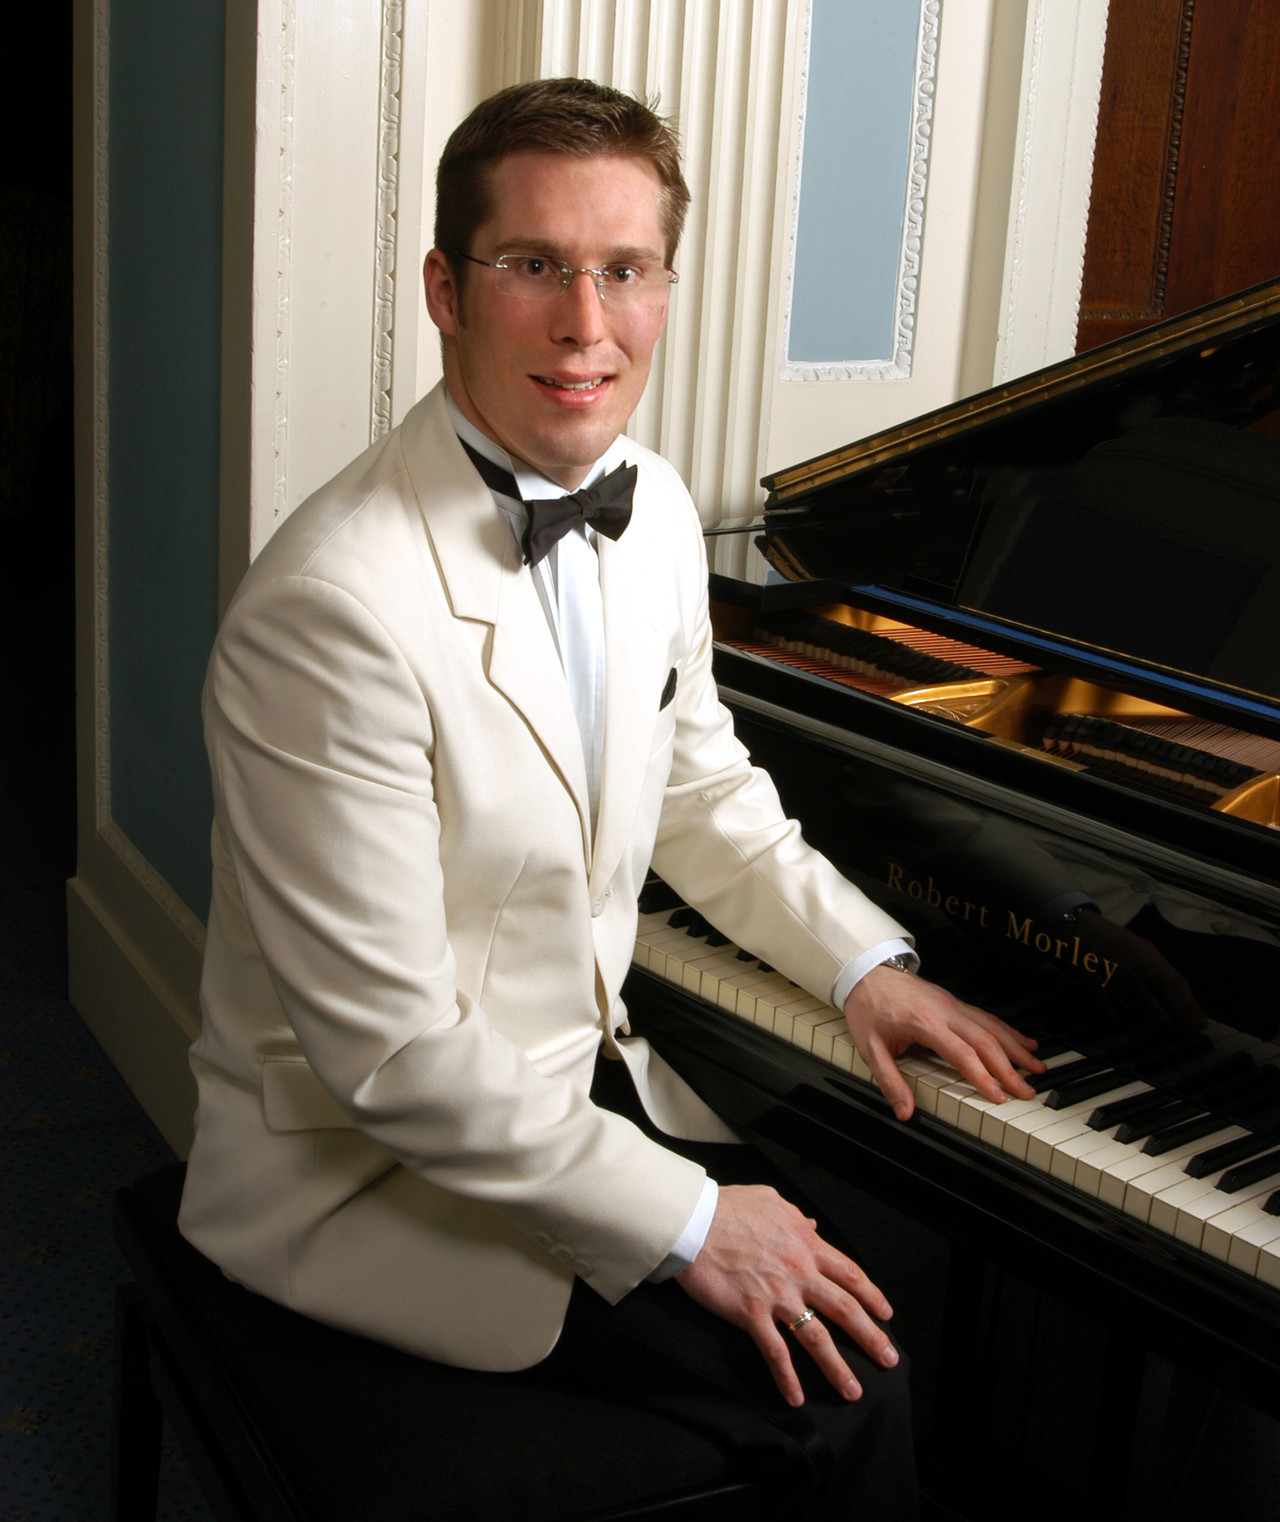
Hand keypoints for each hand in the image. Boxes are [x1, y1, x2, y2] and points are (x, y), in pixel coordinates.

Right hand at [675, 1183, 897, 1406]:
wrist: (694, 1222)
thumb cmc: (728, 1207)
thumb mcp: (769, 1201)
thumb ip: (795, 1217)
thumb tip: (812, 1225)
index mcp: (805, 1245)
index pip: (849, 1274)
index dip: (871, 1296)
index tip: (885, 1314)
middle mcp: (799, 1272)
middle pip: (844, 1309)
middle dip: (870, 1337)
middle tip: (887, 1358)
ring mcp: (776, 1295)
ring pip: (817, 1337)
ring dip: (837, 1367)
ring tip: (853, 1390)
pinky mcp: (751, 1313)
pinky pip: (775, 1352)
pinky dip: (786, 1378)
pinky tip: (795, 1398)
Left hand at [843, 966, 1043, 1120]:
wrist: (867, 972)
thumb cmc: (869, 1007)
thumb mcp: (870, 1048)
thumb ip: (890, 1081)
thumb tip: (903, 1111)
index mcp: (925, 1023)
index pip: (962, 1053)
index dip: (982, 1076)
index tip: (999, 1095)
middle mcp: (945, 1012)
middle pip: (985, 1041)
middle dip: (1009, 1068)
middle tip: (1027, 1090)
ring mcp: (952, 1005)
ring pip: (992, 1027)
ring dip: (1016, 1048)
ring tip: (1037, 1068)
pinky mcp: (954, 1003)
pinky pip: (987, 1017)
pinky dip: (1008, 1031)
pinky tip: (1024, 1042)